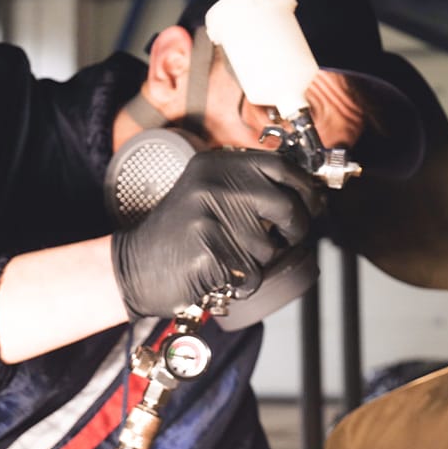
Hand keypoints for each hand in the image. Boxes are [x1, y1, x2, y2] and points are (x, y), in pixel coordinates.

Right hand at [112, 149, 322, 318]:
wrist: (134, 266)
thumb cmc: (184, 233)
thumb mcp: (212, 193)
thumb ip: (252, 185)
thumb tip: (311, 192)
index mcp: (219, 165)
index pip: (283, 167)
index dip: (307, 189)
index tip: (314, 205)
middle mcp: (214, 185)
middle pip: (287, 207)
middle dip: (296, 229)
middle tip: (285, 239)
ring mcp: (208, 218)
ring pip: (270, 247)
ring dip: (259, 261)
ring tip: (229, 255)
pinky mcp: (207, 252)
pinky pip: (251, 274)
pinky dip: (243, 283)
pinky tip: (219, 274)